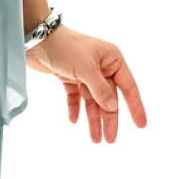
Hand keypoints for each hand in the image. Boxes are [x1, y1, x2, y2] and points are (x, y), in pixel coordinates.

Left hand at [26, 23, 146, 143]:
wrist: (37, 38)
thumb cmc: (66, 47)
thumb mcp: (87, 69)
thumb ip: (101, 90)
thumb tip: (113, 107)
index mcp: (112, 60)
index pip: (128, 87)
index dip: (135, 107)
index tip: (141, 125)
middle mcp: (101, 67)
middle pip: (109, 98)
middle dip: (109, 119)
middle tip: (110, 140)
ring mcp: (85, 73)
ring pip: (93, 101)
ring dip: (93, 119)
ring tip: (95, 139)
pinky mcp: (69, 77)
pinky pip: (76, 97)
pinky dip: (75, 108)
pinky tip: (74, 120)